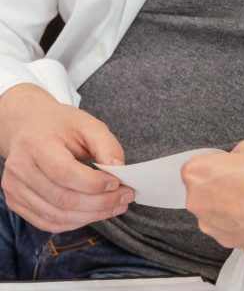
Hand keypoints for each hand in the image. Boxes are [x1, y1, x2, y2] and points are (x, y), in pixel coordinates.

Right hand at [0, 83, 133, 230]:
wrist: (30, 127)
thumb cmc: (61, 125)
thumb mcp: (88, 124)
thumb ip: (106, 146)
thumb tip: (120, 171)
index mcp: (36, 144)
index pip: (65, 172)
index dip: (94, 183)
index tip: (118, 182)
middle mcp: (20, 169)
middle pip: (62, 199)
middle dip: (99, 203)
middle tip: (125, 197)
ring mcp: (15, 189)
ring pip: (56, 215)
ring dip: (91, 216)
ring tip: (116, 207)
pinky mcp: (16, 203)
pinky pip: (47, 222)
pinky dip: (75, 222)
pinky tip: (95, 213)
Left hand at [183, 140, 243, 289]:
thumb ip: (237, 153)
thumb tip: (236, 160)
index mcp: (199, 173)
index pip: (195, 165)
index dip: (215, 163)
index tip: (228, 164)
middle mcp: (198, 201)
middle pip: (202, 189)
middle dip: (219, 183)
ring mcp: (210, 224)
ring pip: (214, 207)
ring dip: (228, 202)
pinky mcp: (224, 240)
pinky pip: (226, 224)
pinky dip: (237, 218)